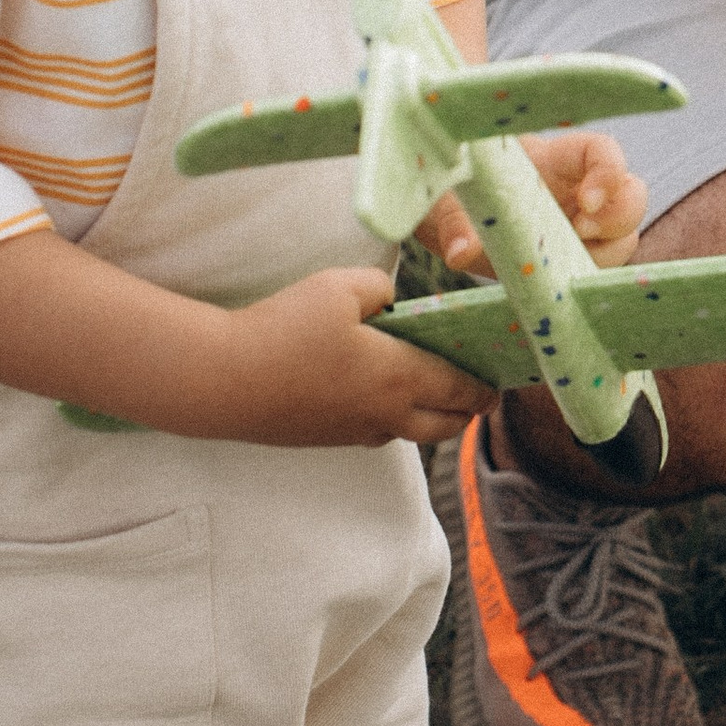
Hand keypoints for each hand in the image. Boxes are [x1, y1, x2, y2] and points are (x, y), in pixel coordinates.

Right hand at [222, 265, 485, 447]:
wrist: (223, 381)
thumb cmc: (285, 329)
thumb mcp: (339, 287)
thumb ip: (379, 287)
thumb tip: (391, 301)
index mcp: (400, 377)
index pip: (462, 390)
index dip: (486, 387)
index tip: (502, 384)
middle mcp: (385, 414)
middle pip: (445, 425)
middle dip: (466, 410)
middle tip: (475, 393)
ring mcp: (353, 432)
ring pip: (407, 431)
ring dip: (426, 416)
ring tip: (427, 389)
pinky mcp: (323, 438)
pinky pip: (372, 430)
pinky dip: (387, 417)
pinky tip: (371, 390)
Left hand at [420, 130, 652, 275]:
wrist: (454, 216)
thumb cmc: (457, 194)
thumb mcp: (449, 203)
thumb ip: (455, 223)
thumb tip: (460, 252)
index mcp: (554, 161)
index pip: (601, 151)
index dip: (608, 172)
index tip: (588, 202)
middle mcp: (579, 190)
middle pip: (630, 195)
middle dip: (618, 218)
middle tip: (579, 235)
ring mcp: (583, 225)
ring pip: (625, 235)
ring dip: (608, 253)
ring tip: (564, 266)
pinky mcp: (577, 257)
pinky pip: (603, 268)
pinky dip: (590, 280)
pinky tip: (560, 287)